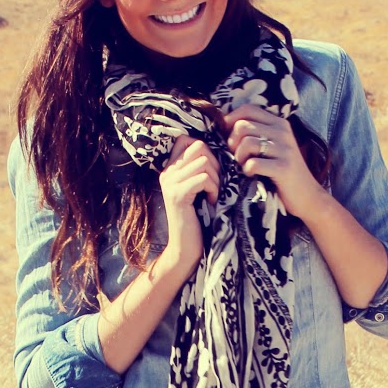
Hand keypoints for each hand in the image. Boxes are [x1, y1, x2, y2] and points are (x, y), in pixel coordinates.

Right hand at [157, 135, 219, 276]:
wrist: (187, 247)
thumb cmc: (200, 218)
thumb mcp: (200, 188)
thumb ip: (202, 169)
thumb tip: (221, 148)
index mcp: (171, 169)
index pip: (186, 140)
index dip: (205, 149)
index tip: (212, 171)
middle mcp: (166, 173)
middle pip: (198, 147)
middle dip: (214, 164)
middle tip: (215, 185)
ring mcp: (169, 183)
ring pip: (203, 162)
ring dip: (216, 179)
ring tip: (213, 195)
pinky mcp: (176, 195)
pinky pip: (203, 178)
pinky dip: (213, 189)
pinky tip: (211, 202)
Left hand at [223, 104, 323, 219]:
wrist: (307, 196)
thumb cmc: (283, 172)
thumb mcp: (273, 146)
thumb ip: (256, 133)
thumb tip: (225, 122)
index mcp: (279, 124)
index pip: (248, 109)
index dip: (231, 120)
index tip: (229, 136)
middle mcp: (283, 132)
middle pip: (242, 126)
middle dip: (233, 143)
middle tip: (238, 156)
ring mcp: (285, 150)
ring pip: (246, 143)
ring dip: (239, 158)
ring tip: (244, 166)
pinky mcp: (283, 168)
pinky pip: (253, 163)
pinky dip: (247, 170)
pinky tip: (252, 175)